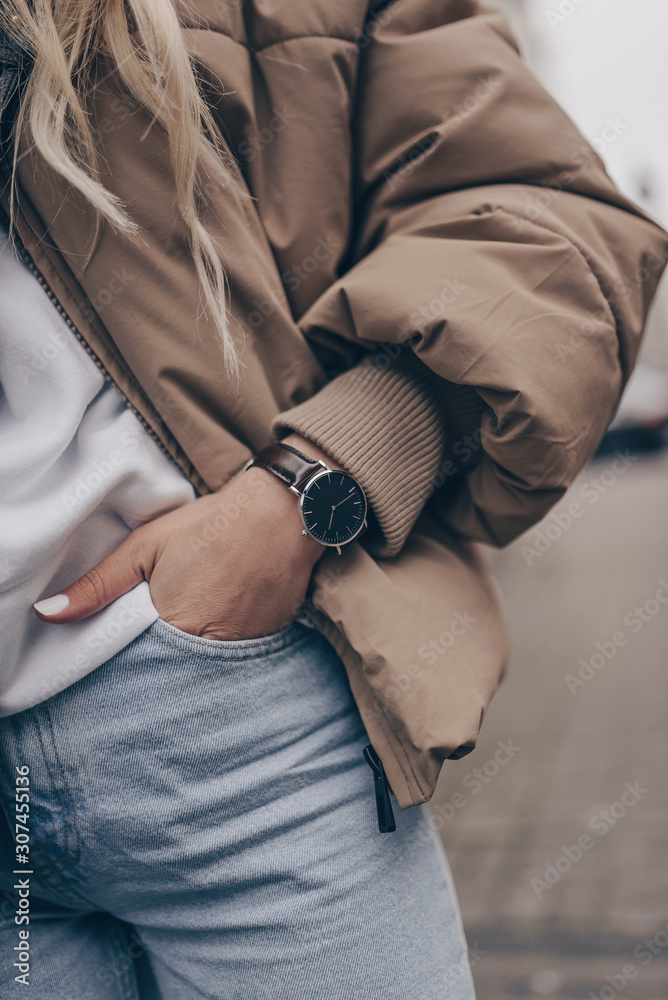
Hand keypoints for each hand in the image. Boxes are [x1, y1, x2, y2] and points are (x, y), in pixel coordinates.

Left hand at [33, 434, 340, 639]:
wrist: (283, 512)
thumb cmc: (209, 526)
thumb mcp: (145, 547)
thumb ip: (98, 585)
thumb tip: (48, 614)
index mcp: (176, 628)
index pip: (139, 666)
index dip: (132, 654)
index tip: (134, 634)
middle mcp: (212, 649)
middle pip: (174, 672)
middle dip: (164, 657)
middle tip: (168, 621)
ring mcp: (245, 650)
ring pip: (206, 668)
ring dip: (196, 653)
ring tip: (199, 614)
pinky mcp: (270, 643)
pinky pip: (237, 659)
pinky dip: (226, 645)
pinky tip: (226, 615)